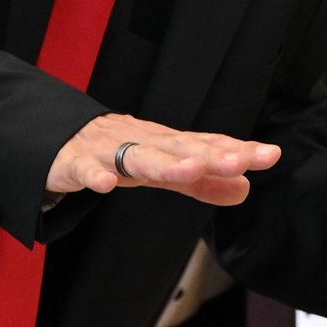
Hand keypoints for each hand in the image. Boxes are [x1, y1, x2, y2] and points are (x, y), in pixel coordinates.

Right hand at [47, 112, 279, 205]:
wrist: (57, 136)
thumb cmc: (114, 152)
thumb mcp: (161, 170)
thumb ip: (201, 182)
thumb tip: (244, 190)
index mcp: (165, 144)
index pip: (206, 145)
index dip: (236, 150)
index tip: (269, 154)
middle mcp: (141, 141)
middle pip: (179, 147)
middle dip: (211, 154)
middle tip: (242, 160)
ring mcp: (108, 150)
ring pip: (138, 156)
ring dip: (164, 162)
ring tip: (192, 169)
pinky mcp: (75, 162)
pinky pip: (85, 168)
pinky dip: (93, 174)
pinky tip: (104, 184)